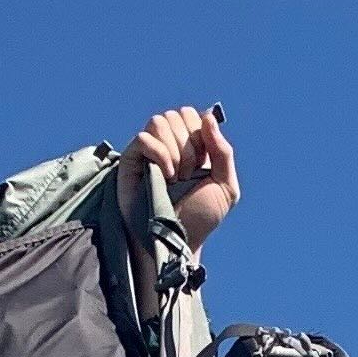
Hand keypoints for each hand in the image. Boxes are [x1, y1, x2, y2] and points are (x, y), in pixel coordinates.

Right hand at [129, 105, 239, 244]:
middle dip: (190, 144)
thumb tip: (208, 116)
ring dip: (174, 150)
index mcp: (192, 146)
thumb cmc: (199, 219)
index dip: (202, 134)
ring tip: (176, 178)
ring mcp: (149, 150)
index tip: (204, 163)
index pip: (194, 115)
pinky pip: (144, 137)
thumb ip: (223, 152)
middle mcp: (169, 144)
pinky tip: (165, 177)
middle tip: (190, 173)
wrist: (177, 242)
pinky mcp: (132, 159)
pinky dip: (159, 154)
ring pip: (160, 120)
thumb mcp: (225, 188)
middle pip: (178, 114)